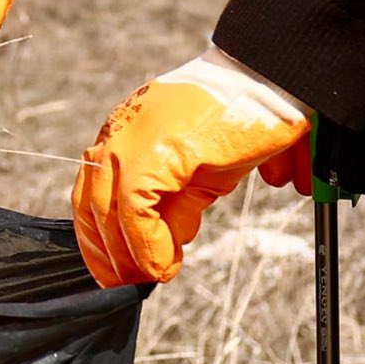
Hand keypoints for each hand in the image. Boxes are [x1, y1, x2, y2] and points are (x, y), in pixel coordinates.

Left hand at [73, 53, 312, 288]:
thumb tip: (170, 242)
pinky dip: (147, 244)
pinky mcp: (156, 149)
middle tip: (127, 285)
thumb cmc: (244, 119)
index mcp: (128, 133)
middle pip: (90, 203)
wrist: (273, 78)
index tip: (117, 270)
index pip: (94, 192)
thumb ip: (180, 206)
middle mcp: (122, 132)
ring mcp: (134, 137)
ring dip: (128, 255)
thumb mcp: (205, 174)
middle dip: (107, 252)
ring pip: (107, 209)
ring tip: (151, 278)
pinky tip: (166, 263)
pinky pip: (134, 208)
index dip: (101, 238)